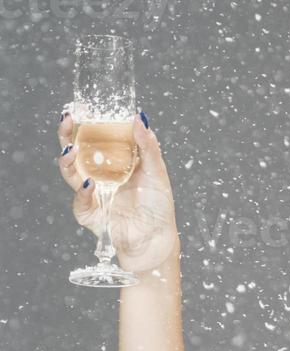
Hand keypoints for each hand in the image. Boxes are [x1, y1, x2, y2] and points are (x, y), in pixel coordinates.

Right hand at [57, 109, 180, 272]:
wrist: (156, 238)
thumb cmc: (157, 206)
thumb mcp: (156, 171)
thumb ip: (147, 146)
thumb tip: (139, 118)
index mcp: (113, 163)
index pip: (94, 138)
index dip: (85, 123)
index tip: (79, 108)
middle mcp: (98, 174)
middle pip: (75, 150)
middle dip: (67, 134)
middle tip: (67, 119)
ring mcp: (91, 192)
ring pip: (70, 172)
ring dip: (67, 160)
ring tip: (71, 150)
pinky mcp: (89, 212)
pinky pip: (80, 199)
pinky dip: (83, 191)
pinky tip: (89, 183)